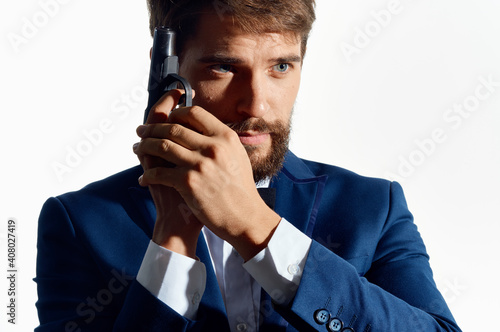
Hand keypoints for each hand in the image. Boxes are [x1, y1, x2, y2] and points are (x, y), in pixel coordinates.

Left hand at [134, 91, 280, 259]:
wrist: (244, 217)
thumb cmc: (241, 189)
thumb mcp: (237, 155)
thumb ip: (219, 140)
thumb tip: (200, 127)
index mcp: (225, 137)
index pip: (194, 113)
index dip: (176, 113)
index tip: (167, 118)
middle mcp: (213, 147)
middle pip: (174, 128)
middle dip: (153, 129)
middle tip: (142, 131)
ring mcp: (200, 164)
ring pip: (162, 146)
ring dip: (145, 146)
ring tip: (138, 148)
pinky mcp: (188, 183)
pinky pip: (159, 173)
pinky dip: (148, 175)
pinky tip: (144, 178)